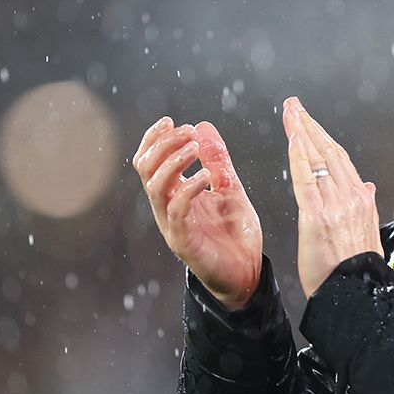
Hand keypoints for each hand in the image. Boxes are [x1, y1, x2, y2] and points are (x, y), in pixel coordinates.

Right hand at [133, 117, 262, 310]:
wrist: (248, 273)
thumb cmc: (235, 234)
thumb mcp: (230, 188)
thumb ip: (217, 160)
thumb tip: (203, 125)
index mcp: (174, 194)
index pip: (149, 161)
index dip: (154, 139)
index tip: (171, 121)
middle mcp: (167, 208)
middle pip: (146, 170)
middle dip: (163, 145)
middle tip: (186, 131)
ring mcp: (172, 225)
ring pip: (155, 187)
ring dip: (172, 162)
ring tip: (194, 147)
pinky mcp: (184, 242)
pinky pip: (177, 211)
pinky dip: (188, 189)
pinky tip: (205, 176)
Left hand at [282, 97, 382, 297]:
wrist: (359, 294)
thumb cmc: (359, 272)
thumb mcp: (369, 234)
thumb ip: (366, 207)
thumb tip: (369, 187)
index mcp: (363, 201)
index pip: (341, 160)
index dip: (324, 138)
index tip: (312, 123)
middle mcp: (352, 197)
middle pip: (329, 152)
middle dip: (311, 125)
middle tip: (296, 107)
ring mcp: (335, 205)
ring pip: (318, 159)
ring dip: (302, 132)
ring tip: (290, 113)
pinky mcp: (317, 216)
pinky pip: (306, 178)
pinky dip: (300, 155)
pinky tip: (293, 139)